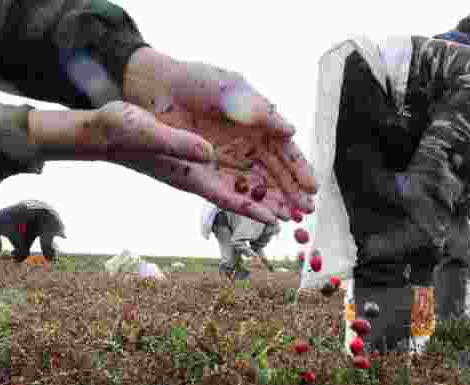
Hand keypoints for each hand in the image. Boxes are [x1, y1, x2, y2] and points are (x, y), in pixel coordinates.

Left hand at [121, 49, 316, 222]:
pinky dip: (249, 207)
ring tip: (292, 218)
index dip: (299, 170)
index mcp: (256, 125)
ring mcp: (227, 163)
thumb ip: (261, 112)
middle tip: (307, 209)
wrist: (156, 87)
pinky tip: (266, 217)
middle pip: (275, 175)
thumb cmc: (196, 81)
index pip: (285, 152)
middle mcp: (245, 147)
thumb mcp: (233, 91)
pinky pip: (232, 195)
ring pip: (258, 188)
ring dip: (276, 203)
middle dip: (292, 193)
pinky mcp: (206, 175)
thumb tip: (291, 131)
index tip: (312, 187)